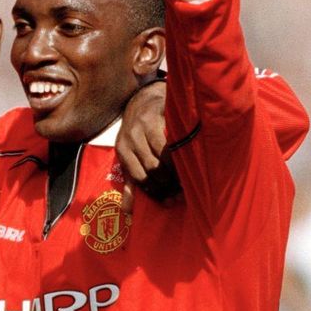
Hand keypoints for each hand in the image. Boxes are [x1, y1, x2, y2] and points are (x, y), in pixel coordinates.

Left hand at [116, 81, 181, 211]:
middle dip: (168, 184)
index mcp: (122, 150)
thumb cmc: (136, 135)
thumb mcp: (128, 156)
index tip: (169, 202)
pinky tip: (188, 161)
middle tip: (181, 194)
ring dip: (176, 171)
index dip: (155, 192)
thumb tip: (128, 211)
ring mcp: (145, 126)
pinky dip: (181, 152)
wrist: (142, 100)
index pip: (138, 178)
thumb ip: (130, 182)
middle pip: (152, 168)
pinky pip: (172, 139)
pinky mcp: (159, 116)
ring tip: (187, 181)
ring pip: (163, 156)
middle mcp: (131, 138)